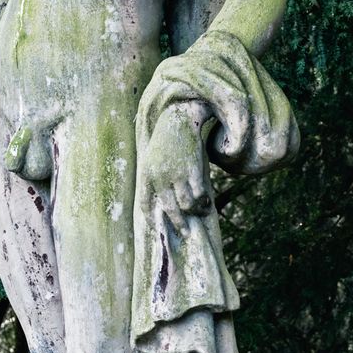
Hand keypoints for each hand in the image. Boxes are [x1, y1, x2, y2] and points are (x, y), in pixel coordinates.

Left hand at [142, 101, 212, 223]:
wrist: (178, 120)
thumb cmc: (166, 141)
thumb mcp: (152, 158)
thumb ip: (155, 178)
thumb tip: (164, 201)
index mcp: (147, 175)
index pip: (145, 204)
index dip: (152, 218)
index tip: (159, 227)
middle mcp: (159, 177)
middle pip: (170, 209)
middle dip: (179, 224)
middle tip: (186, 233)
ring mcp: (176, 174)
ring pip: (187, 204)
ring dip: (196, 212)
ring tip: (201, 212)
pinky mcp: (192, 170)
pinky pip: (199, 194)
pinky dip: (204, 202)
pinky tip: (207, 203)